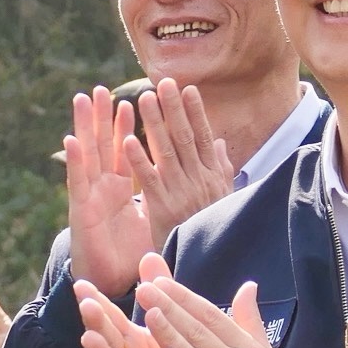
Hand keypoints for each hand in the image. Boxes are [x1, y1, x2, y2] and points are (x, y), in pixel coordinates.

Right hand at [66, 88, 156, 296]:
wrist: (108, 287)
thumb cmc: (128, 259)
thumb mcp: (150, 225)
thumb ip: (160, 204)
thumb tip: (181, 192)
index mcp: (120, 191)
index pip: (124, 153)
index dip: (126, 128)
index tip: (132, 102)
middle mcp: (103, 190)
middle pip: (102, 146)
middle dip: (101, 117)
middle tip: (101, 89)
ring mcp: (91, 198)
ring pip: (87, 155)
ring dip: (84, 126)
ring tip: (83, 99)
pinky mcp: (81, 213)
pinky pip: (78, 183)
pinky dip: (75, 161)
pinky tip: (72, 139)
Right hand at [75, 259, 199, 347]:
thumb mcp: (163, 334)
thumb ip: (157, 297)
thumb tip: (149, 255)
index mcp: (134, 343)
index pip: (111, 317)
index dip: (97, 301)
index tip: (80, 282)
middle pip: (107, 338)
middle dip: (95, 321)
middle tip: (85, 303)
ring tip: (89, 338)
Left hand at [130, 78, 236, 243]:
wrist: (205, 264)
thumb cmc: (209, 228)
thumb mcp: (221, 197)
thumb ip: (218, 168)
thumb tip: (217, 141)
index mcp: (212, 176)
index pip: (203, 137)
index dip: (196, 112)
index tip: (188, 88)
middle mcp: (199, 181)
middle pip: (185, 138)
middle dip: (174, 108)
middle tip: (163, 82)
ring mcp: (181, 193)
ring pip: (166, 152)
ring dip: (155, 124)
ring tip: (143, 98)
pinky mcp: (162, 208)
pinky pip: (149, 180)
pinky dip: (138, 160)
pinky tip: (127, 140)